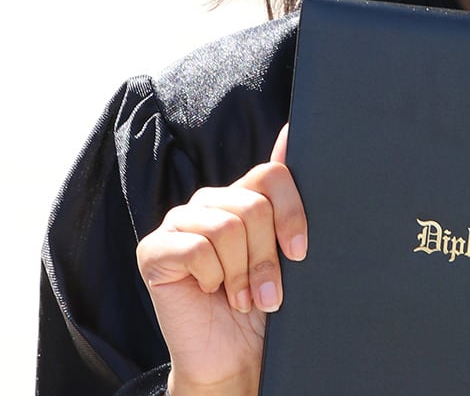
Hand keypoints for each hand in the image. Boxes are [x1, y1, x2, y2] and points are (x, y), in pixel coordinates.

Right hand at [135, 125, 306, 395]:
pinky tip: (210, 292)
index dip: (291, 213)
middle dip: (266, 257)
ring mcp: (179, 221)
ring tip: (241, 298)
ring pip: (228, 227)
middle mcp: (209, 200)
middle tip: (266, 291)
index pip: (271, 174)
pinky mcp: (154, 249)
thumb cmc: (260, 301)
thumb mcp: (282, 247)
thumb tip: (291, 130)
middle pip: (253, 205)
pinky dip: (212, 278)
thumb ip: (283, 192)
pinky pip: (197, 249)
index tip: (300, 252)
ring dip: (241, 273)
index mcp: (241, 195)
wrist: (231, 355)